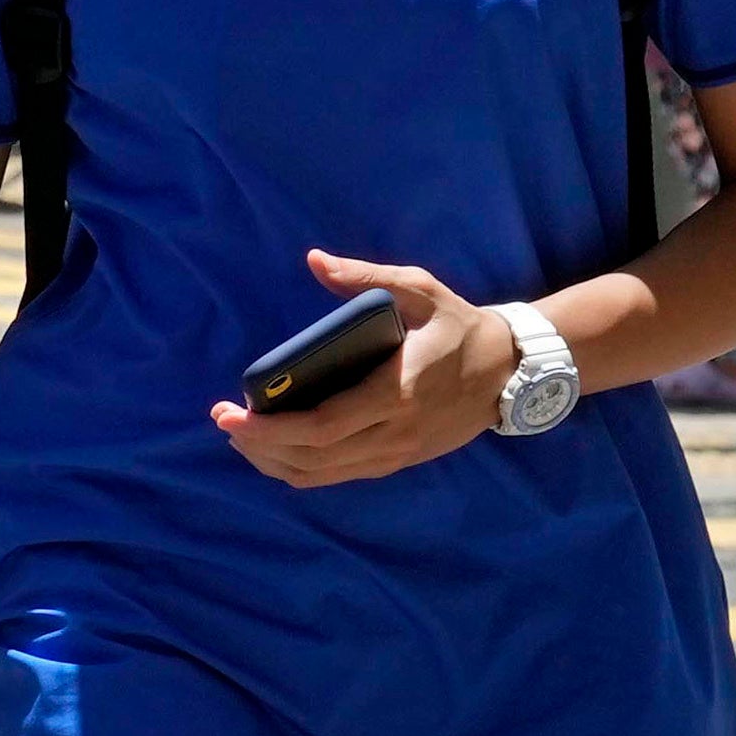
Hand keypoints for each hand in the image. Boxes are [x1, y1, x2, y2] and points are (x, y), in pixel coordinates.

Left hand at [216, 250, 519, 487]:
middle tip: (221, 421)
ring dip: (274, 461)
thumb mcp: (421, 290)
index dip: (271, 428)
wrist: (514, 370)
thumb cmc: (460, 325)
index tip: (230, 413)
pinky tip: (275, 452)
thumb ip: (368, 278)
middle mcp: (395, 432)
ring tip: (239, 437)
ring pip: (324, 473)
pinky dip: (302, 470)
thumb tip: (316, 260)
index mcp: (396, 392)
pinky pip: (342, 475)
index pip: (322, 425)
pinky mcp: (401, 460)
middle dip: (260, 445)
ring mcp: (398, 452)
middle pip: (314, 456)